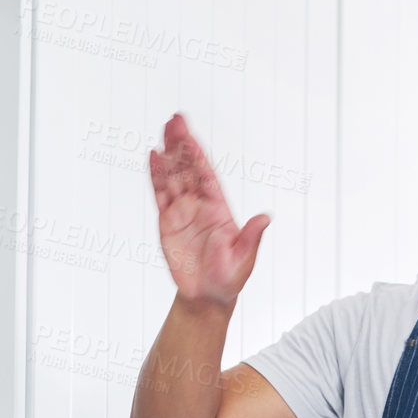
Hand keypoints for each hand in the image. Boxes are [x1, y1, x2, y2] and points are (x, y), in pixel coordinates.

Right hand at [149, 113, 269, 306]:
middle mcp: (200, 205)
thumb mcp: (244, 258)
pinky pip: (160, 195)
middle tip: (174, 121)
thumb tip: (266, 218)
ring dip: (168, 155)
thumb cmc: (229, 278)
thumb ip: (251, 237)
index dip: (198, 154)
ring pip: (173, 177)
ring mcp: (182, 211)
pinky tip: (152, 157)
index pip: (207, 175)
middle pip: (188, 169)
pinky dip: (156, 176)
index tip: (190, 134)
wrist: (207, 296)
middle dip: (182, 145)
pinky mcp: (167, 222)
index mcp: (219, 209)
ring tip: (163, 131)